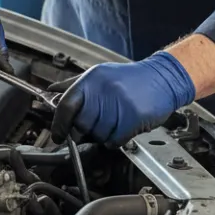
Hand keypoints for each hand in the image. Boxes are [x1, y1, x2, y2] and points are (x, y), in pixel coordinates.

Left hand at [51, 52, 195, 145]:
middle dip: (84, 131)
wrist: (163, 78)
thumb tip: (51, 92)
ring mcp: (120, 104)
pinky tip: (122, 128)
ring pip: (98, 135)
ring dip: (103, 135)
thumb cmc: (130, 78)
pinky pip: (115, 140)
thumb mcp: (100, 74)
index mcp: (92, 79)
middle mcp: (103, 90)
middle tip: (93, 127)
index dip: (59, 124)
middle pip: (81, 124)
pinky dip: (116, 140)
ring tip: (113, 122)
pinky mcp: (134, 117)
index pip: (66, 105)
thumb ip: (74, 85)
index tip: (57, 135)